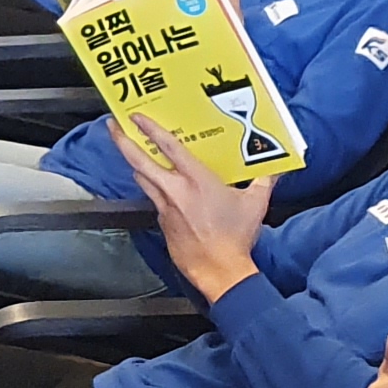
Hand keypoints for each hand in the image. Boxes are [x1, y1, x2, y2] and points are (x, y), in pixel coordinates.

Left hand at [128, 116, 272, 301]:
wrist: (219, 270)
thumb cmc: (235, 238)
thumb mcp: (255, 204)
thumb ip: (263, 182)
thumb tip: (274, 170)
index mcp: (197, 180)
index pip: (169, 147)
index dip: (150, 129)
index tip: (137, 117)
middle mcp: (176, 191)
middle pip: (140, 161)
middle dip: (123, 142)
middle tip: (113, 127)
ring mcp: (165, 208)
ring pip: (143, 180)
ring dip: (136, 165)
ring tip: (131, 152)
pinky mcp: (162, 224)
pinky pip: (154, 201)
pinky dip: (154, 191)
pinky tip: (162, 189)